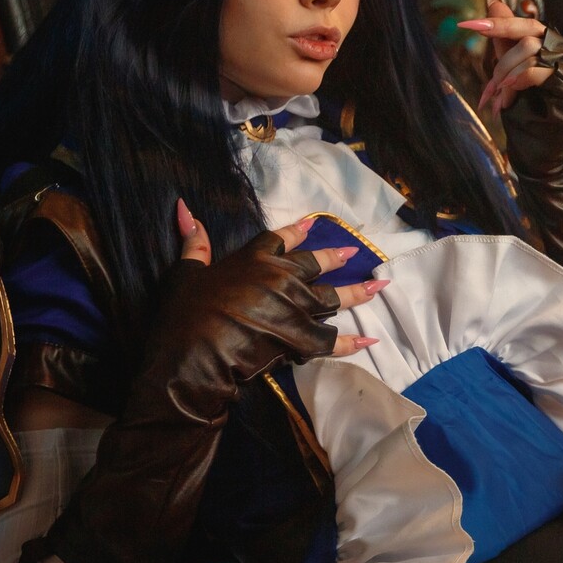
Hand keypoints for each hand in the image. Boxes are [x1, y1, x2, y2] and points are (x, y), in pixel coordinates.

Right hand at [173, 201, 385, 361]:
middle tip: (354, 256)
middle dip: (336, 259)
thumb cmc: (185, 313)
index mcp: (254, 258)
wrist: (194, 354)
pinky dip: (350, 343)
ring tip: (376, 288)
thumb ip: (194, 242)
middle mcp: (281, 277)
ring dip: (355, 294)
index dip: (297, 231)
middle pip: (316, 265)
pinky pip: (331, 340)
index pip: (281, 238)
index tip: (313, 225)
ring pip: (332, 299)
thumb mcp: (186, 272)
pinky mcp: (301, 337)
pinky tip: (368, 342)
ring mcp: (295, 307)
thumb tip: (186, 209)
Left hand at [459, 0, 554, 116]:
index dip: (497, 19)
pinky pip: (537, 69)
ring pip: (528, 48)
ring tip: (499, 96)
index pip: (523, 24)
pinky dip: (519, 79)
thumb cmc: (531, 110)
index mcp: (550, 45)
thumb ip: (504, 38)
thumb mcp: (512, 69)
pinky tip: (508, 92)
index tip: (469, 20)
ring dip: (506, 72)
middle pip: (526, 30)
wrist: (548, 148)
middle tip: (476, 40)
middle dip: (498, 40)